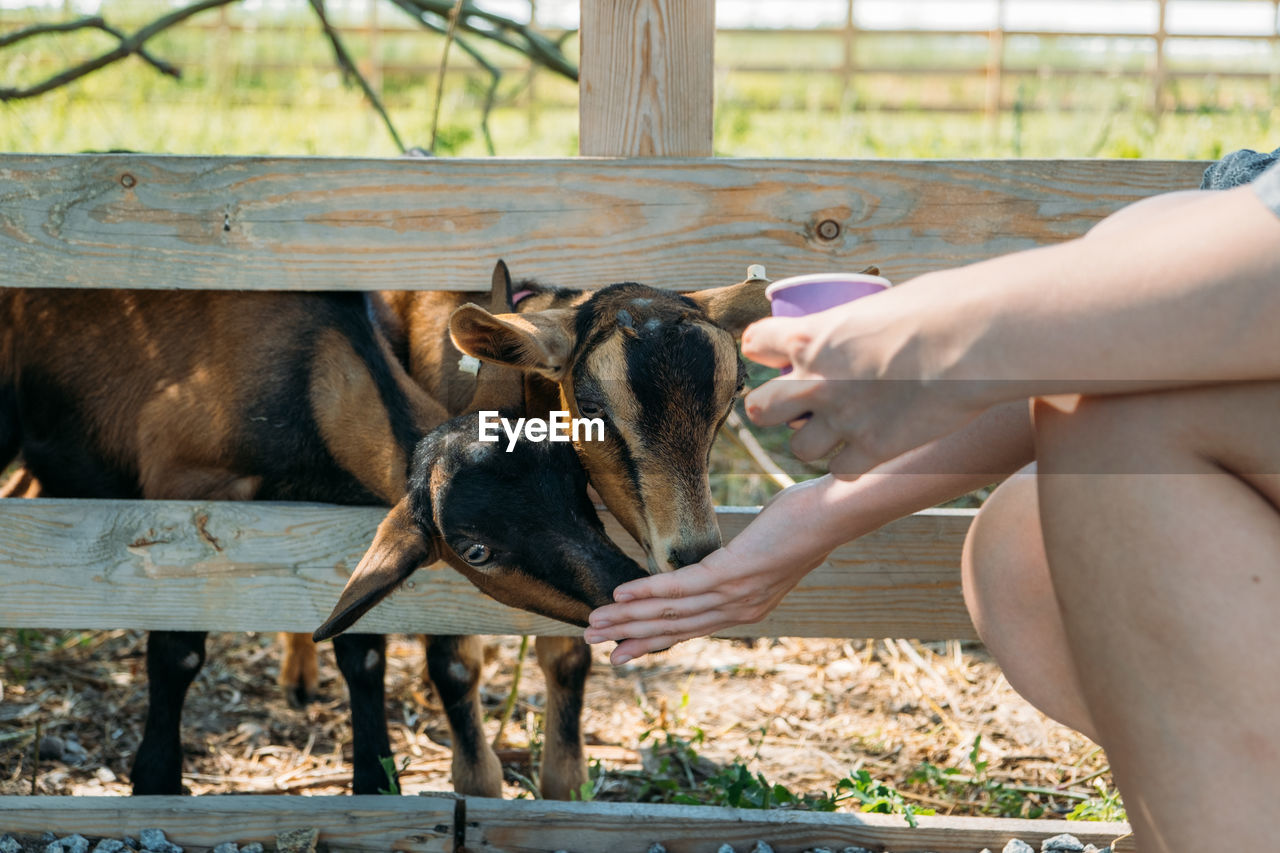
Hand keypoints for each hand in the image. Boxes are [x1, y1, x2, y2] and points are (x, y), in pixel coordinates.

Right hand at [584, 478, 838, 663]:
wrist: (835, 516)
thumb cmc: (805, 522)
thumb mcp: (768, 550)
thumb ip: (743, 562)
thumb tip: (728, 557)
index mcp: (747, 608)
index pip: (691, 629)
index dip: (652, 641)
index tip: (621, 653)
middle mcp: (740, 609)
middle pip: (675, 627)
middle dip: (630, 635)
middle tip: (593, 642)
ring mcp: (736, 594)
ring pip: (672, 612)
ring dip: (629, 618)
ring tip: (595, 622)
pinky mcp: (733, 573)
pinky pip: (681, 586)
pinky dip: (648, 591)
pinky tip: (620, 593)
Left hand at [741, 282, 991, 477]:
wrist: (977, 341)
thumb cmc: (942, 305)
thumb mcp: (884, 303)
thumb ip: (861, 324)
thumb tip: (868, 328)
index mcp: (810, 336)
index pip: (756, 344)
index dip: (764, 350)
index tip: (776, 353)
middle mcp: (816, 382)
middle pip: (759, 409)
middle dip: (770, 408)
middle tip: (796, 403)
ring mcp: (842, 419)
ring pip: (798, 448)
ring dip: (814, 440)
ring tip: (837, 430)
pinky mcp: (873, 449)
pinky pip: (842, 471)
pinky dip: (852, 464)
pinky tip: (868, 451)